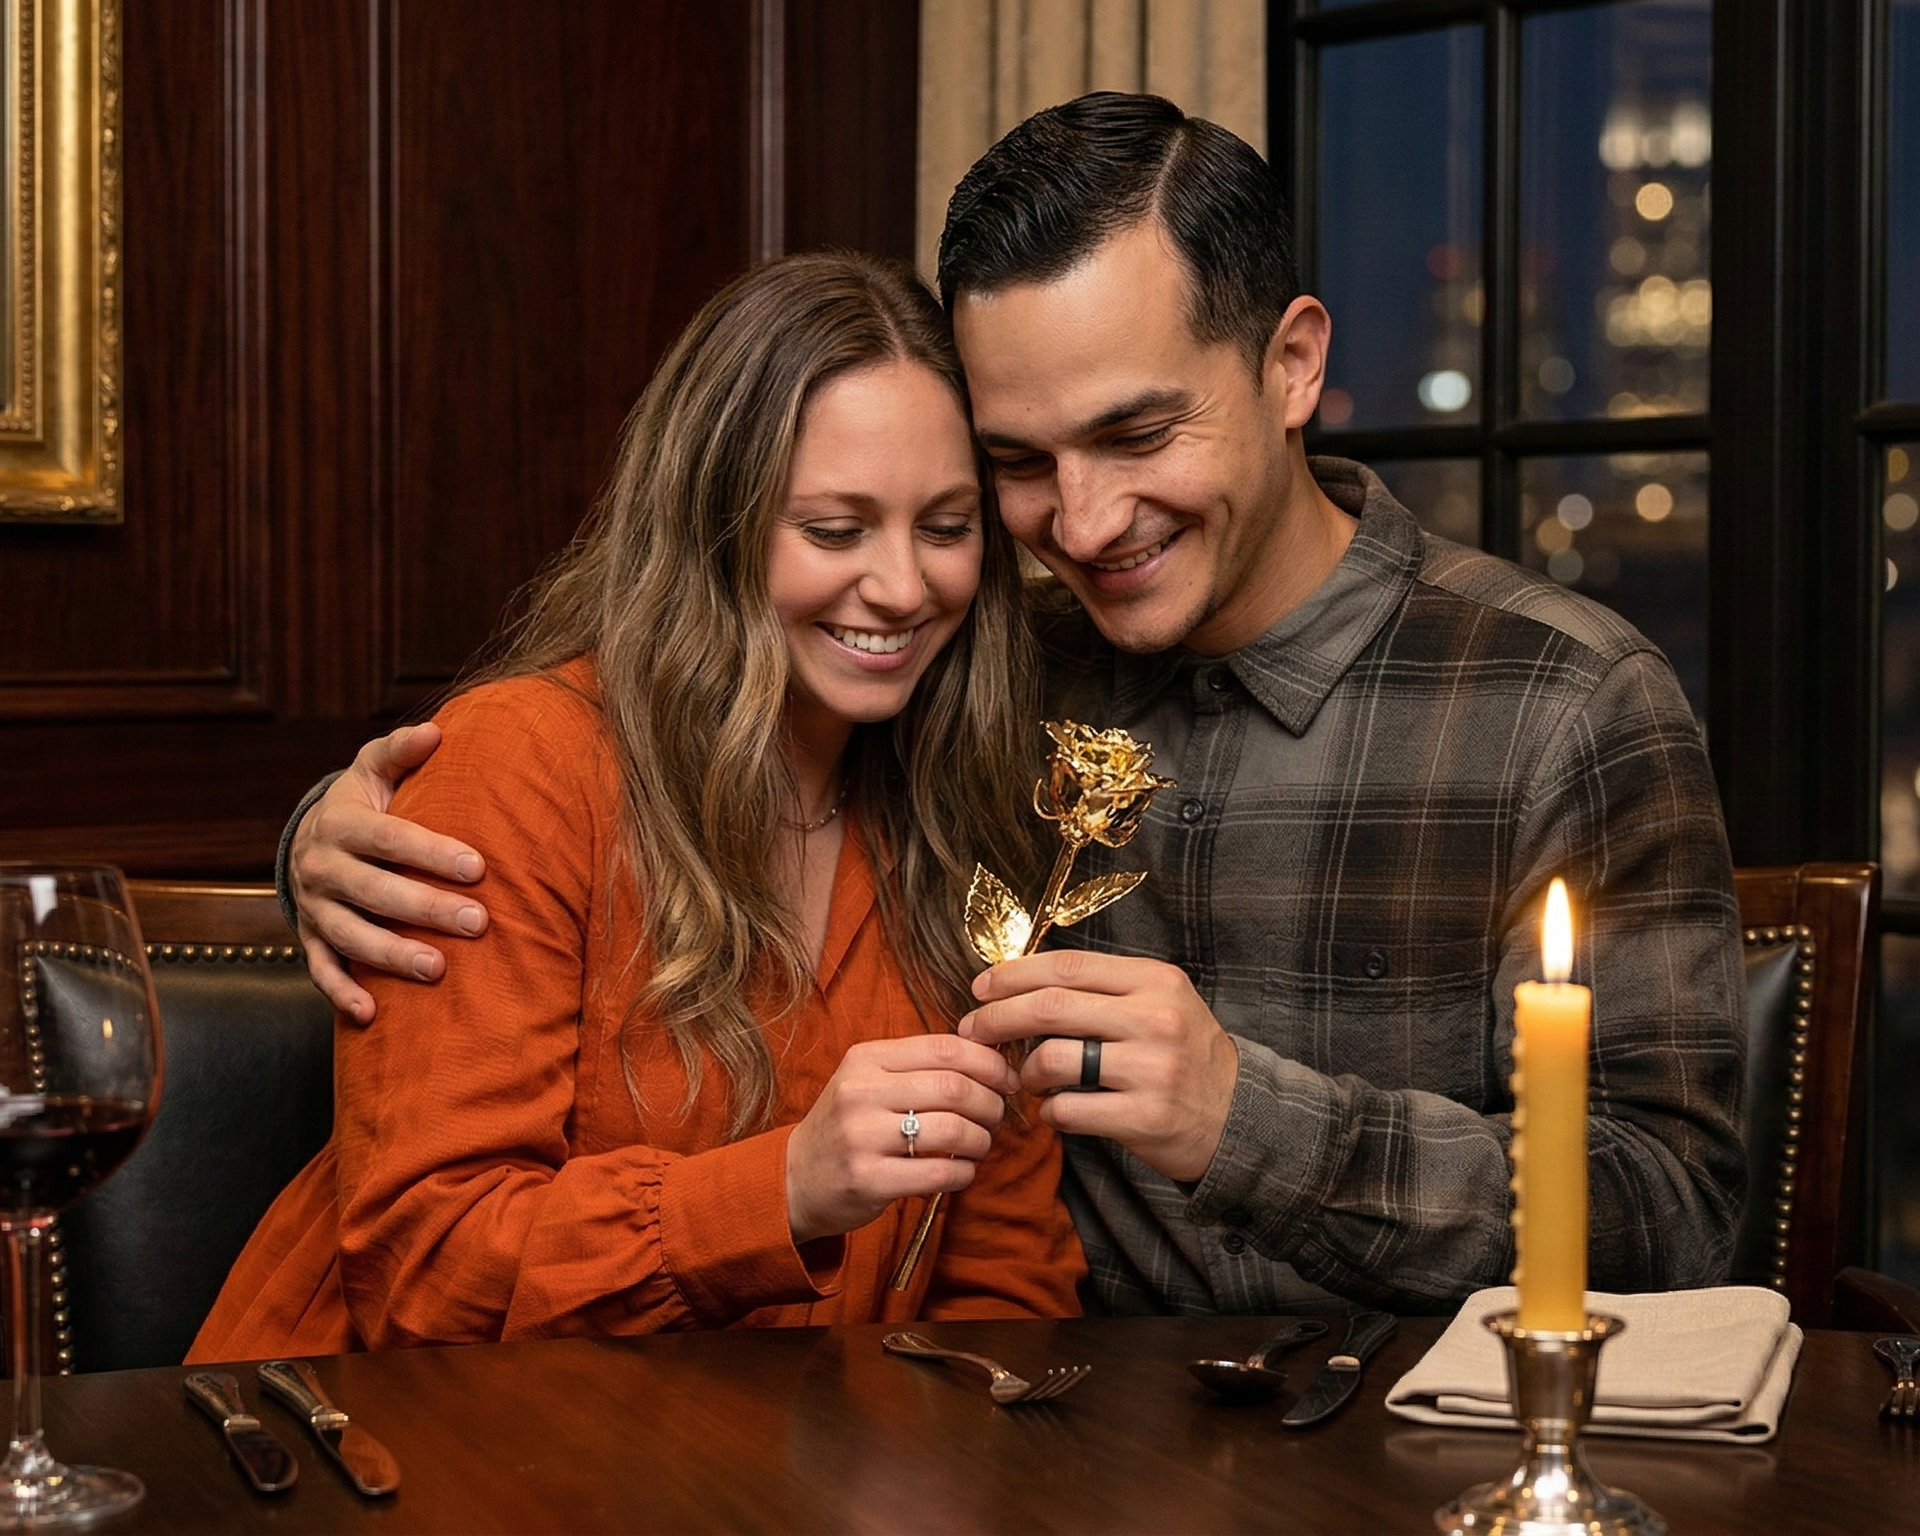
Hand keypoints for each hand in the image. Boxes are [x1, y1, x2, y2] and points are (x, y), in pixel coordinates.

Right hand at [290, 723, 490, 1022]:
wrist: (309, 838)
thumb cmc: (363, 802)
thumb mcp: (373, 769)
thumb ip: (401, 751)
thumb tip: (437, 730)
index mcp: (340, 823)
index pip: (388, 839)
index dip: (431, 853)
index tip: (478, 868)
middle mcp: (321, 866)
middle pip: (373, 891)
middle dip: (425, 909)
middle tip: (477, 923)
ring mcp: (313, 906)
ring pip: (349, 935)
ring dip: (391, 955)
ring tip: (437, 969)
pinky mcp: (309, 937)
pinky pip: (321, 970)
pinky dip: (341, 993)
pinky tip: (371, 1015)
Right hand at [784, 1034, 1020, 1245]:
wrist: (793, 1177)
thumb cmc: (847, 1126)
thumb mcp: (870, 1081)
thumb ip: (919, 1067)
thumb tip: (990, 1057)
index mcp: (866, 1058)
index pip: (945, 1048)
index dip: (989, 1063)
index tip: (1005, 1080)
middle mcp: (860, 1091)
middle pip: (954, 1087)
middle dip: (990, 1104)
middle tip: (995, 1117)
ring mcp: (861, 1136)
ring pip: (952, 1129)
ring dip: (980, 1140)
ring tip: (978, 1146)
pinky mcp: (867, 1179)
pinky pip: (939, 1173)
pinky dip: (963, 1173)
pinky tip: (961, 1172)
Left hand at [958, 950, 1239, 1181]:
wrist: (1239, 1116)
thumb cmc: (1184, 1055)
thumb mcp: (1159, 1003)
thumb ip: (1102, 989)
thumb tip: (1020, 982)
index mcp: (1155, 981)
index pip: (1066, 967)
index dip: (1014, 975)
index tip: (981, 987)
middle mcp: (1156, 1019)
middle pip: (1050, 1007)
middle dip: (998, 1018)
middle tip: (974, 1031)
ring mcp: (1152, 1069)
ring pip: (1054, 1059)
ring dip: (1027, 1071)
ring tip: (1030, 1079)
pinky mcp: (1145, 1117)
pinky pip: (1069, 1109)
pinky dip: (1050, 1111)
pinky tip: (1057, 1110)